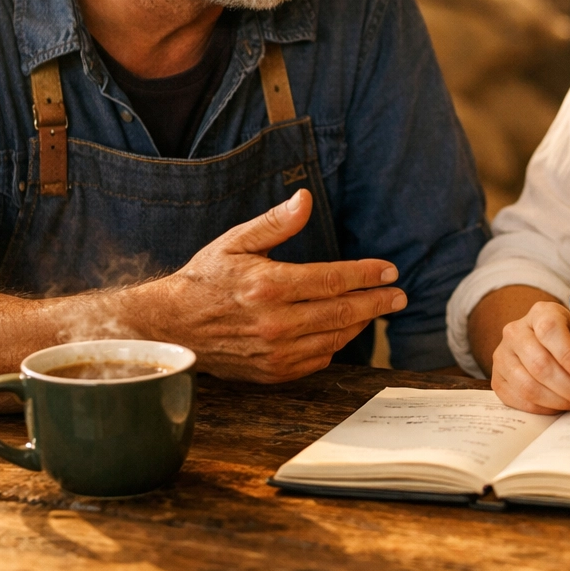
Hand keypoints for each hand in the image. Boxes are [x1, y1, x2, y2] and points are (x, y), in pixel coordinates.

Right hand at [144, 189, 405, 382]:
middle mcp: (275, 322)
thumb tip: (305, 198)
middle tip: (398, 296)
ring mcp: (275, 351)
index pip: (333, 279)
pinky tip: (342, 329)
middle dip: (377, 303)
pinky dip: (335, 344)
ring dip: (361, 324)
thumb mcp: (236, 241)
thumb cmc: (205, 278)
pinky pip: (317, 359)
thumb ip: (276, 223)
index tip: (390, 271)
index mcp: (268, 285)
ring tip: (376, 310)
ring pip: (334, 338)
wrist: (171, 326)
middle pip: (342, 312)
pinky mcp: (272, 372)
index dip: (367, 275)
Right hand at [490, 298, 569, 413]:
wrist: (552, 354)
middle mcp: (516, 331)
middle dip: (568, 387)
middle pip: (539, 363)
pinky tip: (558, 404)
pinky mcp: (497, 379)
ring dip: (557, 400)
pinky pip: (519, 401)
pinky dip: (543, 409)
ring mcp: (502, 355)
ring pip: (528, 385)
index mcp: (542, 313)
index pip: (550, 330)